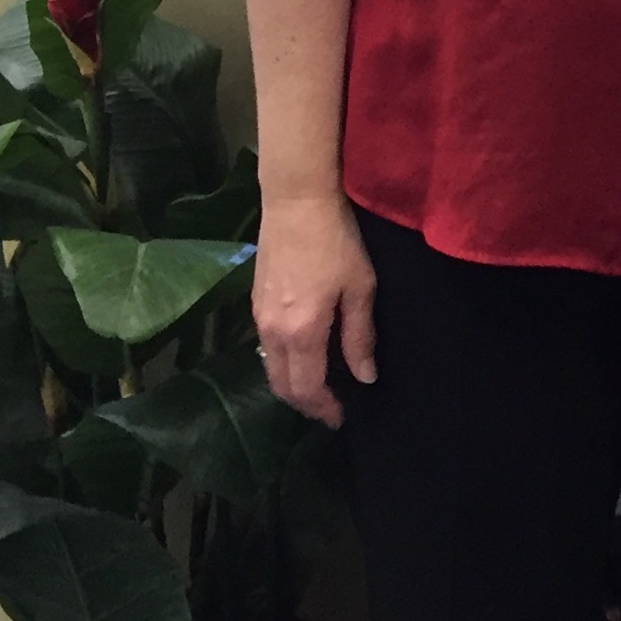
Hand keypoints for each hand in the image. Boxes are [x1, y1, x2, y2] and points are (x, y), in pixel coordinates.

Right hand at [253, 191, 377, 427]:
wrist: (297, 202)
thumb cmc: (337, 242)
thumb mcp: (360, 287)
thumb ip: (359, 336)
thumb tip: (365, 377)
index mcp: (301, 332)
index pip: (307, 388)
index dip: (324, 408)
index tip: (342, 417)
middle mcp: (272, 332)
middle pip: (282, 385)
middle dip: (306, 403)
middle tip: (331, 409)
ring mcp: (259, 317)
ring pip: (270, 368)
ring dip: (292, 384)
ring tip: (320, 387)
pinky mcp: (255, 302)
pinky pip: (266, 347)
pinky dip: (283, 362)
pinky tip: (304, 356)